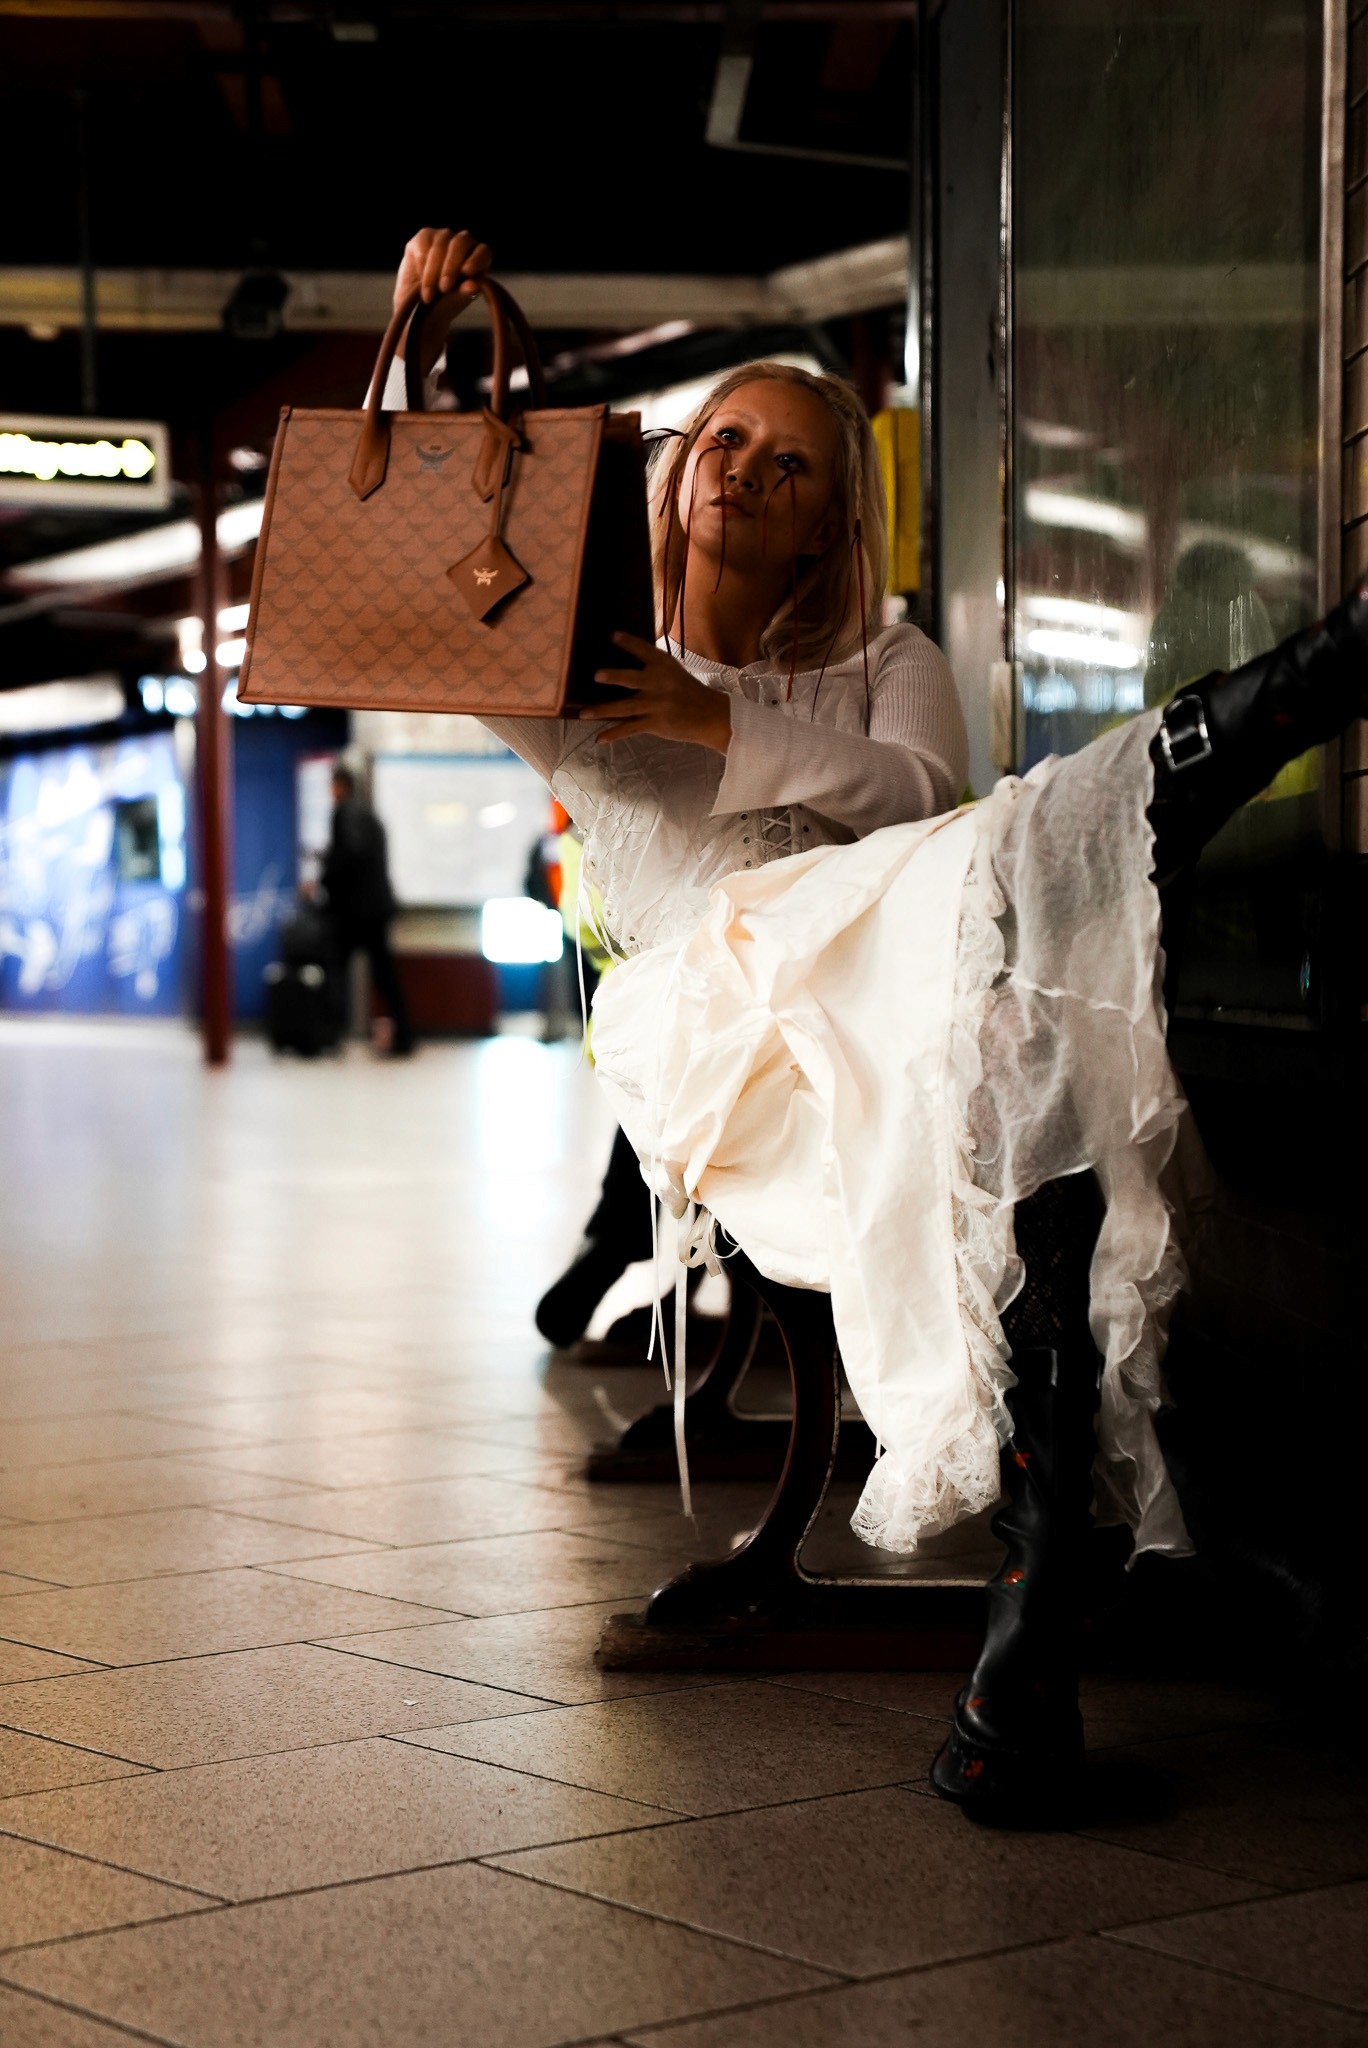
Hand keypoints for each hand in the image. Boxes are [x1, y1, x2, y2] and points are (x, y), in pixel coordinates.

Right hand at [393, 227, 491, 371]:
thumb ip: (462, 293)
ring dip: (436, 268)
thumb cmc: (438, 314)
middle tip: (445, 290)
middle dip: (453, 266)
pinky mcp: (420, 240)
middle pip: (463, 242)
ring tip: (430, 294)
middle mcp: (460, 248)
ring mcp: (441, 241)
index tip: (471, 276)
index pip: (483, 251)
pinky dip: (423, 262)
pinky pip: (424, 243)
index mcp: (476, 263)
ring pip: (443, 242)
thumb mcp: (452, 307)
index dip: (478, 259)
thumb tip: (474, 283)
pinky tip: (420, 281)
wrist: (412, 316)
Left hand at [578, 634, 731, 753]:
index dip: (627, 642)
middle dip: (613, 677)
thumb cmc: (689, 692)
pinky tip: (599, 739)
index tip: (612, 635)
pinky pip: (629, 728)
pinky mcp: (654, 723)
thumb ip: (653, 667)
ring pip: (623, 707)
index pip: (643, 650)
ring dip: (601, 710)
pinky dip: (613, 734)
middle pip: (630, 678)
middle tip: (596, 676)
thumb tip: (627, 664)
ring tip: (583, 713)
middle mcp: (657, 683)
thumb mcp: (673, 672)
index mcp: (663, 666)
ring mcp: (655, 704)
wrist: (710, 715)